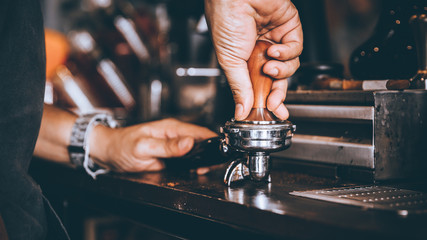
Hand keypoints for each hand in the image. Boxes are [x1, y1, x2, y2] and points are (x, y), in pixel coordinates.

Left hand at [89, 118, 216, 171]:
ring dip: (202, 160)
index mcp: (170, 128)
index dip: (212, 142)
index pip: (199, 132)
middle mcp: (174, 135)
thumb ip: (167, 146)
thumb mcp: (144, 147)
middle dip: (209, 153)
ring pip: (195, 151)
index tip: (219, 152)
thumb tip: (189, 143)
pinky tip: (195, 171)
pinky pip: (186, 159)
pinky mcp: (169, 155)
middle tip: (211, 166)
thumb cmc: (121, 146)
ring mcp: (172, 145)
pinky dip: (193, 165)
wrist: (107, 153)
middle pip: (200, 142)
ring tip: (205, 169)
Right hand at [205, 0, 302, 119]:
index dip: (266, 101)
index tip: (271, 114)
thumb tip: (240, 110)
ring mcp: (276, 40)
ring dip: (280, 70)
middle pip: (277, 80)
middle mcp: (261, 51)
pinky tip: (274, 49)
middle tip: (275, 103)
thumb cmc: (226, 18)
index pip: (259, 85)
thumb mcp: (229, 61)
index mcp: (244, 60)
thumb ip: (239, 87)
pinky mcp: (289, 28)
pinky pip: (296, 49)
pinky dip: (287, 52)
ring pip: (289, 67)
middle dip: (277, 93)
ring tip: (268, 65)